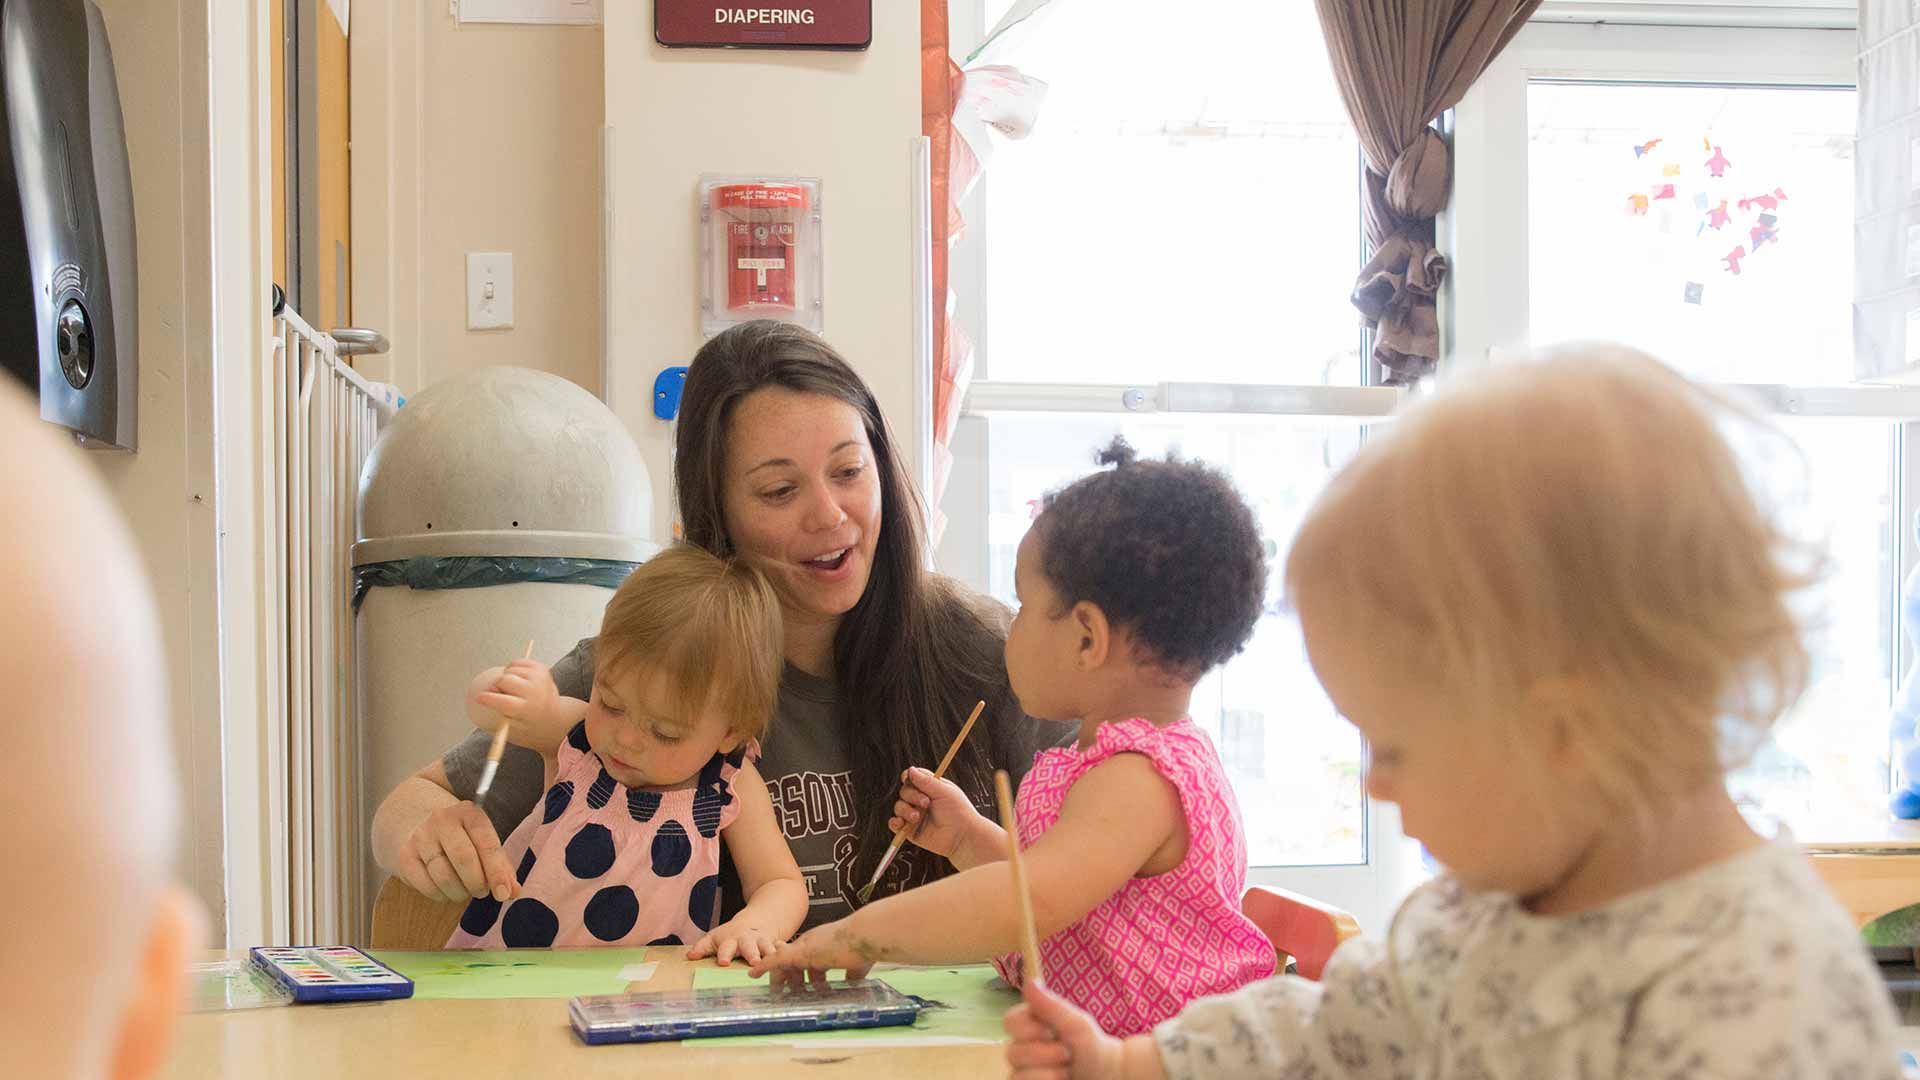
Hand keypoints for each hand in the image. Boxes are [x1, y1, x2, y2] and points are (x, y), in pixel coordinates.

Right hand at [396, 800, 515, 903]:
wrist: (418, 823)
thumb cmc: (462, 838)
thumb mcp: (484, 842)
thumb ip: (501, 866)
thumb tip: (513, 892)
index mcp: (469, 812)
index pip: (487, 843)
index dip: (497, 872)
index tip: (504, 893)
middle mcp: (442, 820)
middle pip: (464, 858)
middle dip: (478, 883)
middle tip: (482, 891)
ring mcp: (421, 837)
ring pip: (444, 876)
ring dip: (460, 892)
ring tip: (465, 890)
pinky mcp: (405, 855)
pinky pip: (426, 886)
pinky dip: (441, 896)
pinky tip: (447, 890)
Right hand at [472, 658, 560, 735]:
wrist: (555, 716)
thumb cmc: (530, 722)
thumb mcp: (514, 727)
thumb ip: (499, 712)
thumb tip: (486, 693)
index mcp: (528, 710)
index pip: (504, 702)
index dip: (488, 699)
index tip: (479, 698)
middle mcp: (535, 692)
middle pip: (504, 681)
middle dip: (496, 686)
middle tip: (498, 692)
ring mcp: (539, 678)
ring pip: (509, 670)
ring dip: (505, 678)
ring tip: (512, 688)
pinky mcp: (540, 668)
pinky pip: (517, 662)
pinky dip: (512, 669)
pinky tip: (517, 679)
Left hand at [686, 917, 782, 967]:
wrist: (761, 918)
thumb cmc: (733, 933)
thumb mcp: (716, 937)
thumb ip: (703, 947)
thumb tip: (689, 956)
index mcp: (732, 940)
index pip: (726, 948)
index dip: (725, 954)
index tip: (724, 962)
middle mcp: (749, 941)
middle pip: (750, 947)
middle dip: (752, 954)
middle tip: (755, 963)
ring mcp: (765, 943)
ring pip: (769, 949)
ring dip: (772, 956)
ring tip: (776, 964)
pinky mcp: (778, 947)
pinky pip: (783, 953)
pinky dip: (787, 960)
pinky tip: (792, 968)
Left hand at [745, 921, 880, 991]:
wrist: (867, 933)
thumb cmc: (867, 945)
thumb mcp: (857, 964)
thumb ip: (851, 974)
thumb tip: (851, 985)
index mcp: (825, 943)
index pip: (808, 957)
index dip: (803, 970)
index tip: (801, 980)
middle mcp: (812, 942)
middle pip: (793, 960)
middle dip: (788, 976)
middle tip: (781, 990)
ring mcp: (806, 946)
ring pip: (783, 962)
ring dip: (777, 976)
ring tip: (769, 989)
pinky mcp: (802, 952)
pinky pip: (777, 960)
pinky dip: (765, 966)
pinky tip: (753, 974)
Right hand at [890, 766, 987, 859]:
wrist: (962, 836)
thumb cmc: (958, 812)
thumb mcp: (944, 791)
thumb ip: (926, 781)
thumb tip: (910, 769)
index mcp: (930, 789)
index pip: (913, 778)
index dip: (908, 777)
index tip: (908, 779)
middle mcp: (920, 801)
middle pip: (904, 791)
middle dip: (911, 795)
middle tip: (926, 803)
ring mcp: (915, 815)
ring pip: (899, 806)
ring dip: (905, 810)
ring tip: (917, 817)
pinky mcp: (910, 830)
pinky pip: (895, 824)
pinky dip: (894, 822)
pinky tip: (901, 823)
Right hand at [1005, 979, 1125, 1078]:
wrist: (1107, 1074)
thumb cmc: (1091, 1046)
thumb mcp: (1075, 1024)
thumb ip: (1051, 1005)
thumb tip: (1029, 981)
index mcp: (1030, 1026)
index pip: (1010, 1021)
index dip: (1027, 1028)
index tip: (1050, 1031)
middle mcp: (1023, 1048)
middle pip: (1012, 1052)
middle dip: (1044, 1053)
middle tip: (1067, 1053)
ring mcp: (1024, 1071)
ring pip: (1016, 1074)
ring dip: (1046, 1073)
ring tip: (1067, 1071)